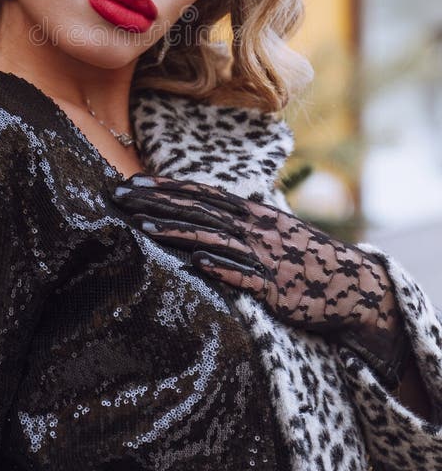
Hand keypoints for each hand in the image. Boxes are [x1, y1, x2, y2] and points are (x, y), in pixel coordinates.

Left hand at [111, 174, 410, 388]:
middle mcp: (253, 228)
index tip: (130, 183)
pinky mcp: (274, 287)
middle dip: (156, 203)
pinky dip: (222, 268)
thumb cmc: (303, 258)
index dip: (164, 187)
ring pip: (213, 239)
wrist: (351, 284)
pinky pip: (245, 277)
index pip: (199, 193)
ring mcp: (263, 256)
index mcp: (250, 212)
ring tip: (143, 226)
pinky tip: (198, 263)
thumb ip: (236, 222)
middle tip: (119, 197)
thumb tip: (200, 214)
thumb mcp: (269, 232)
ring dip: (177, 232)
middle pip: (197, 210)